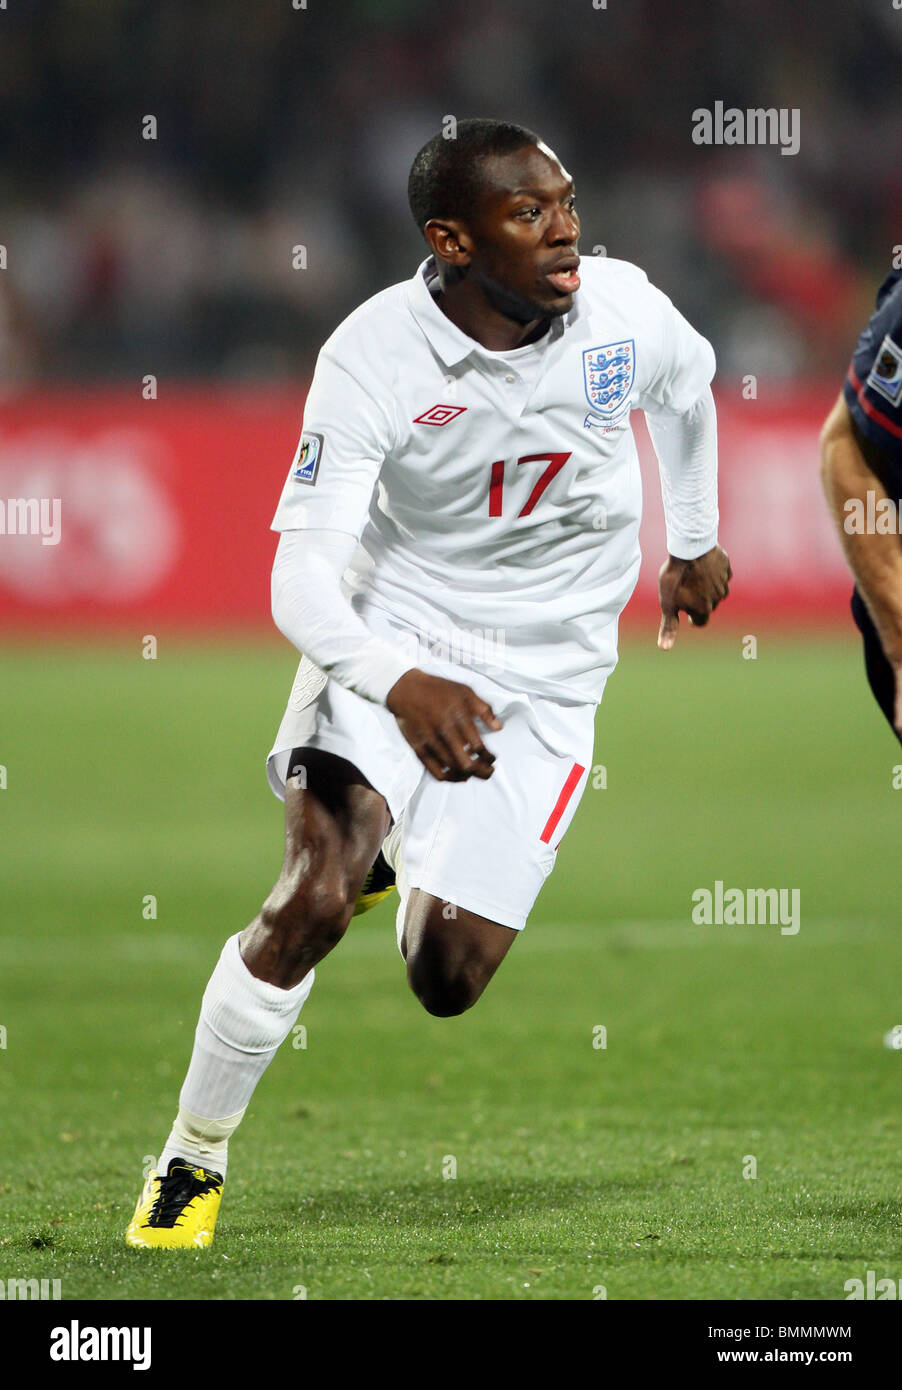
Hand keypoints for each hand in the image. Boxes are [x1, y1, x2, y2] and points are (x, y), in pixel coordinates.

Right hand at [385, 669, 502, 780]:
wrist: (406, 689)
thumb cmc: (437, 689)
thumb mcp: (465, 691)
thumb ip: (484, 710)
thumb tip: (498, 727)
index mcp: (458, 717)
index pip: (478, 747)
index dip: (489, 757)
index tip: (492, 758)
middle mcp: (445, 731)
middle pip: (467, 763)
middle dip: (482, 772)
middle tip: (488, 772)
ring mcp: (431, 742)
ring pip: (452, 770)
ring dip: (467, 775)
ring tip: (474, 773)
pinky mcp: (419, 749)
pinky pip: (435, 771)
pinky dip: (449, 778)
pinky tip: (456, 775)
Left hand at [657, 544, 731, 649]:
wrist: (688, 547)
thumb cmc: (675, 577)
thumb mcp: (667, 604)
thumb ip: (669, 626)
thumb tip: (664, 648)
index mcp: (704, 609)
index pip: (700, 622)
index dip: (692, 617)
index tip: (685, 611)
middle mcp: (718, 598)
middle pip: (708, 606)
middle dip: (699, 602)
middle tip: (685, 590)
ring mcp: (724, 582)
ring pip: (716, 590)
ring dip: (707, 587)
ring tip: (692, 577)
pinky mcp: (726, 566)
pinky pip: (721, 573)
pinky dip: (713, 572)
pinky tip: (702, 566)